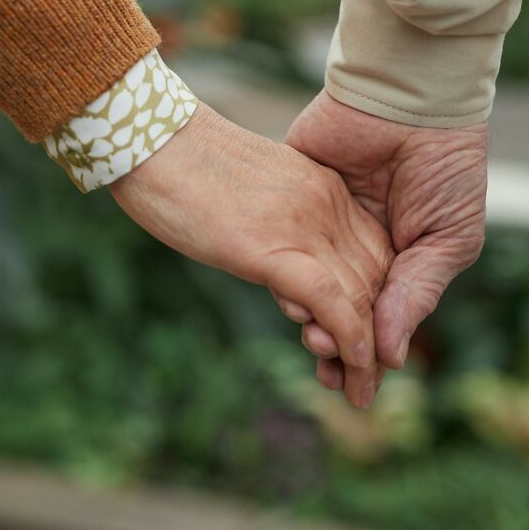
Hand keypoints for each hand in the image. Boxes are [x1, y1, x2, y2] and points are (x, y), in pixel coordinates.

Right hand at [110, 103, 393, 408]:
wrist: (150, 139)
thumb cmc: (186, 167)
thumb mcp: (252, 196)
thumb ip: (281, 226)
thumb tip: (285, 269)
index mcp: (322, 186)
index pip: (374, 251)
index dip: (377, 301)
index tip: (366, 342)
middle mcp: (326, 203)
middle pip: (375, 277)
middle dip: (376, 335)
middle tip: (365, 380)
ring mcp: (302, 222)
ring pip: (360, 294)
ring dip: (365, 351)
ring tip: (359, 390)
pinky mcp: (271, 245)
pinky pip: (329, 298)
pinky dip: (348, 337)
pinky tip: (352, 365)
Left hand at [286, 91, 486, 391]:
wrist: (411, 99)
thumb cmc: (444, 168)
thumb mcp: (449, 237)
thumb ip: (416, 294)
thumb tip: (390, 357)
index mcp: (400, 257)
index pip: (376, 317)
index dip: (365, 352)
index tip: (356, 388)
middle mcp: (358, 244)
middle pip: (336, 307)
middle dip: (331, 344)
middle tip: (326, 369)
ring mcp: (323, 219)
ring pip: (304, 281)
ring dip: (305, 314)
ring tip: (311, 335)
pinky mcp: (295, 191)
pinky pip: (282, 240)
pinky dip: (284, 270)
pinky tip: (290, 294)